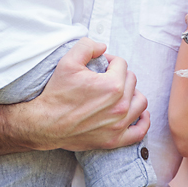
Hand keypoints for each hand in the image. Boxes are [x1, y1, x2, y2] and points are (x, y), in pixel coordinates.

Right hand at [28, 38, 149, 151]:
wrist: (45, 124)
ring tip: (120, 92)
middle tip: (105, 77)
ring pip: (140, 102)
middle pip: (131, 80)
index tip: (100, 64)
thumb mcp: (67, 62)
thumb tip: (103, 47)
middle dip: (119, 75)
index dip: (109, 60)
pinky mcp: (115, 140)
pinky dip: (142, 121)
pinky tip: (137, 113)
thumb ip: (87, 46)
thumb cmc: (57, 93)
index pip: (121, 64)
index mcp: (112, 85)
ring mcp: (119, 124)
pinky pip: (140, 131)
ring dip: (133, 93)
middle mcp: (120, 105)